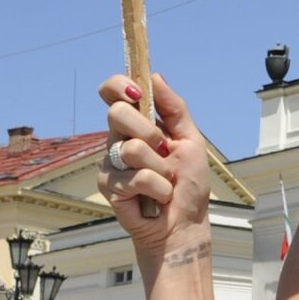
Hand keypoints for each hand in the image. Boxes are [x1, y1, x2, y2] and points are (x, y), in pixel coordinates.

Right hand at [97, 73, 214, 254]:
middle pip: (117, 113)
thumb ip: (174, 109)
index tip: (137, 91)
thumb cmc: (189, 184)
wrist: (185, 223)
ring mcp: (110, 162)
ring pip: (131, 148)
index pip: (114, 92)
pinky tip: (156, 198)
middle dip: (149, 132)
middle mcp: (119, 139)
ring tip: (165, 180)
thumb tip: (155, 76)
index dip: (118, 85)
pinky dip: (158, 188)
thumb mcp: (191, 140)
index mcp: (137, 124)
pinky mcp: (108, 184)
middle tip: (164, 151)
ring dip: (160, 167)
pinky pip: (137, 177)